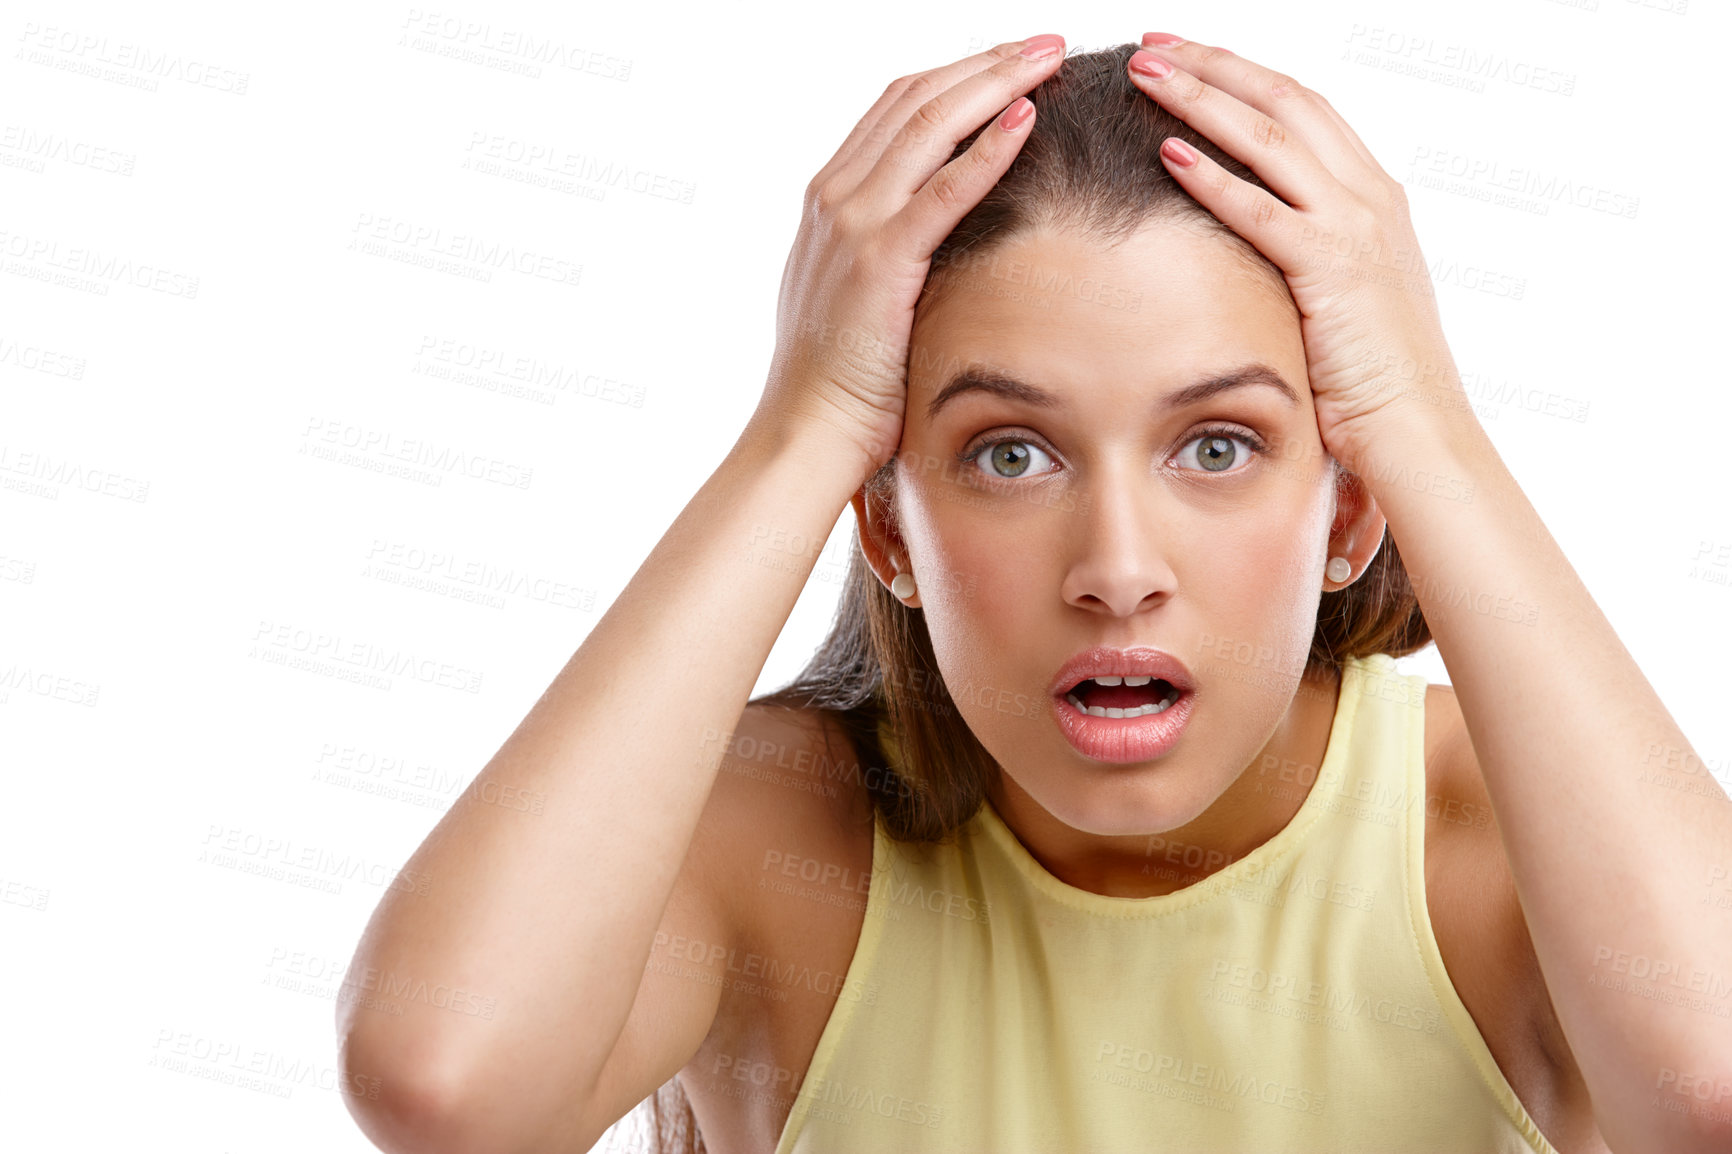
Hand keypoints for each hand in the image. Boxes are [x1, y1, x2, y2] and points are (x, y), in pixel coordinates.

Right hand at [752, 35, 1066, 489]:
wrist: (804, 431)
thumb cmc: (839, 381)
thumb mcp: (854, 295)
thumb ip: (883, 249)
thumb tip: (928, 236)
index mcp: (828, 199)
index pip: (897, 108)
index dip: (958, 75)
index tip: (1012, 61)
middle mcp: (835, 196)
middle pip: (916, 98)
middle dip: (986, 62)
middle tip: (1046, 42)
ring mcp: (852, 223)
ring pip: (929, 125)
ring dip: (995, 83)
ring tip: (1048, 60)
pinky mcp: (879, 260)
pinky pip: (941, 190)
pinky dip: (986, 149)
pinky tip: (1026, 120)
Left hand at [1125, 35, 1468, 474]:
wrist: (1420, 429)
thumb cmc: (1374, 379)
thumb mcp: (1344, 298)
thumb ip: (1308, 256)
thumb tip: (1257, 247)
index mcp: (1373, 196)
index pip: (1302, 110)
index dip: (1241, 77)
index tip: (1185, 58)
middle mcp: (1369, 195)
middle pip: (1283, 101)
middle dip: (1214, 66)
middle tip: (1151, 47)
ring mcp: (1355, 226)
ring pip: (1269, 138)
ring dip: (1201, 99)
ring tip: (1143, 76)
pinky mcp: (1332, 267)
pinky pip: (1261, 209)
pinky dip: (1213, 176)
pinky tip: (1167, 152)